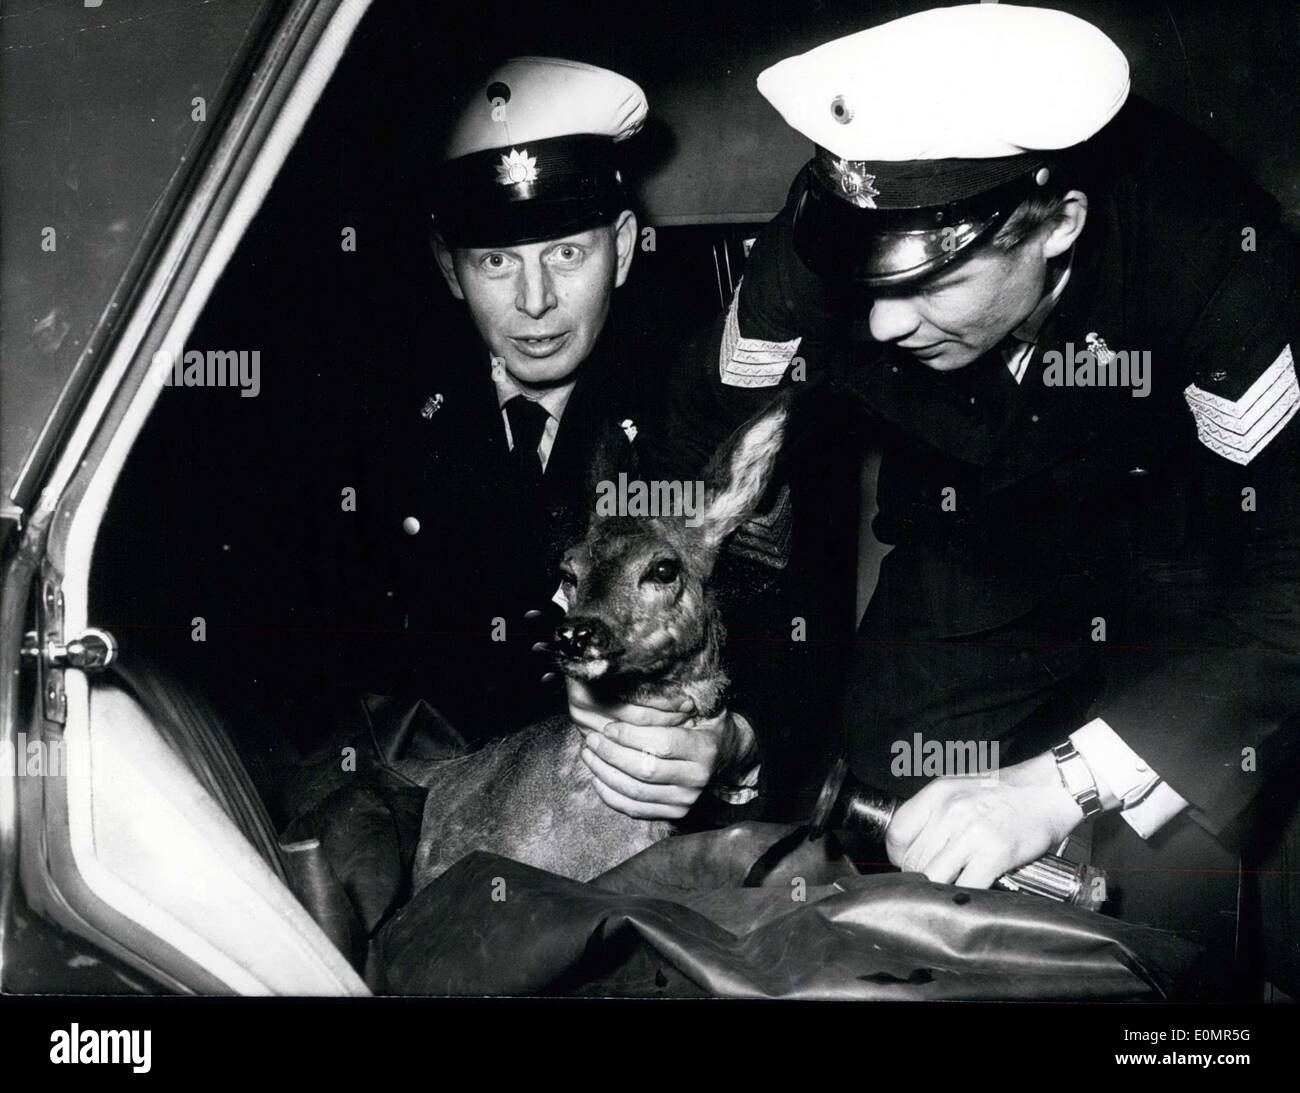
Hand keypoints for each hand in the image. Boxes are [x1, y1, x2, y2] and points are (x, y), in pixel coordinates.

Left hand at [567, 679, 756, 819]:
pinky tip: (597, 778)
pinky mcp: (675, 813)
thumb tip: (644, 682)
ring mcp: (686, 800)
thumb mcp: (701, 705)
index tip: (608, 727)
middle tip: (592, 740)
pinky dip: (611, 796)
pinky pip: (635, 810)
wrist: (727, 756)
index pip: (661, 744)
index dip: (630, 736)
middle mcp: (697, 779)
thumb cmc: (706, 723)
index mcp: (704, 749)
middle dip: (611, 755)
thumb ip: (675, 700)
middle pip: (645, 770)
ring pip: (636, 792)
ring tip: (589, 755)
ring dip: (605, 774)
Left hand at [884, 752, 1084, 888]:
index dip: (898, 856)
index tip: (908, 864)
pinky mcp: (994, 853)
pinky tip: (970, 893)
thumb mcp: (960, 788)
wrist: (1050, 789)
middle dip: (920, 876)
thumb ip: (933, 812)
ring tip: (950, 889)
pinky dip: (963, 896)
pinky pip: (965, 886)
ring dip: (938, 890)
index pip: (896, 833)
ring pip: (933, 877)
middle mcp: (950, 810)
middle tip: (936, 880)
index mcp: (937, 794)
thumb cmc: (1006, 792)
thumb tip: (912, 844)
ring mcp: (971, 832)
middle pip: (913, 860)